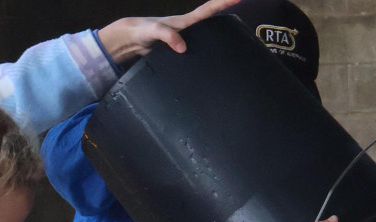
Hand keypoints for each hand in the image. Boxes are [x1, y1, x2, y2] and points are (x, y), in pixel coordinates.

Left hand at [97, 1, 237, 64]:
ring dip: (221, 36)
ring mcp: (186, 40)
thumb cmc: (143, 32)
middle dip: (227, 12)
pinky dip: (208, 53)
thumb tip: (183, 48)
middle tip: (243, 5)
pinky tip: (215, 61)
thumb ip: (167, 35)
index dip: (223, 2)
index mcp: (185, 22)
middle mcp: (189, 29)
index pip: (208, 10)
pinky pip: (199, 51)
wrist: (132, 41)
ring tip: (238, 37)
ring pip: (207, 37)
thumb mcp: (154, 31)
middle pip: (212, 21)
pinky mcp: (182, 52)